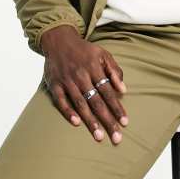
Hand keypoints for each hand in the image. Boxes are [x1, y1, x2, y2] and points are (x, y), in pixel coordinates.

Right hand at [41, 25, 128, 144]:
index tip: (125, 122)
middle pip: (96, 101)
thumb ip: (114, 71)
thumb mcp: (103, 54)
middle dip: (107, 120)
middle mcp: (81, 75)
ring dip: (90, 121)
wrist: (59, 41)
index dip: (117, 107)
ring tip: (99, 136)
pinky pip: (61, 101)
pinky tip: (76, 123)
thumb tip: (124, 90)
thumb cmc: (85, 51)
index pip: (108, 92)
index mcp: (94, 68)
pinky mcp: (54, 84)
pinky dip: (68, 112)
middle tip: (116, 137)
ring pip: (80, 104)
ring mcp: (67, 81)